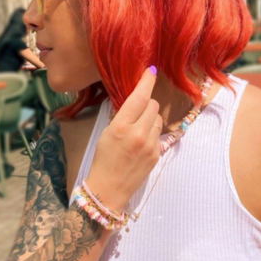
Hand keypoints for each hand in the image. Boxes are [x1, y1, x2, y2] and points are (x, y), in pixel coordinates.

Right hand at [86, 67, 161, 211]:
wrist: (108, 190)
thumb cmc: (102, 160)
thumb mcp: (106, 133)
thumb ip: (122, 116)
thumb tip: (134, 100)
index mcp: (121, 126)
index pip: (139, 97)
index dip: (146, 81)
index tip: (151, 71)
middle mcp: (138, 134)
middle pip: (152, 105)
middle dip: (146, 104)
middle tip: (136, 111)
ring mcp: (150, 145)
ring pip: (158, 119)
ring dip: (150, 119)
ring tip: (137, 130)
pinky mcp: (157, 155)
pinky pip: (158, 134)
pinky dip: (151, 134)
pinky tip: (140, 144)